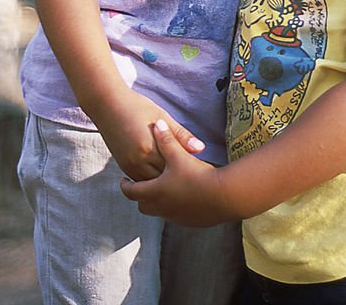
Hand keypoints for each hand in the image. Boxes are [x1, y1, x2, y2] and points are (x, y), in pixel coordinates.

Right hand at [93, 89, 205, 180]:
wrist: (108, 105)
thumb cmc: (138, 107)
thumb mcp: (162, 117)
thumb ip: (181, 135)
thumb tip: (201, 149)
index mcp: (151, 147)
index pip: (174, 167)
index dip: (188, 170)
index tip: (201, 172)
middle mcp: (139, 160)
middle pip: (163, 179)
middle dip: (177, 179)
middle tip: (194, 181)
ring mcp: (129, 165)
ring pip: (151, 184)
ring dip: (164, 183)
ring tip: (181, 182)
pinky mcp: (123, 166)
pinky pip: (140, 180)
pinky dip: (151, 181)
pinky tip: (163, 180)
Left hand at [120, 120, 237, 226]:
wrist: (222, 197)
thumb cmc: (197, 175)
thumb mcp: (179, 155)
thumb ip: (167, 139)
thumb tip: (157, 124)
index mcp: (155, 192)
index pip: (131, 192)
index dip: (125, 185)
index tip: (123, 180)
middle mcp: (162, 208)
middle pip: (142, 205)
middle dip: (140, 195)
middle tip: (140, 184)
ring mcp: (176, 217)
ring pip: (158, 211)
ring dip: (156, 201)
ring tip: (161, 188)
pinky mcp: (189, 221)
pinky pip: (174, 215)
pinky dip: (172, 206)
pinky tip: (182, 195)